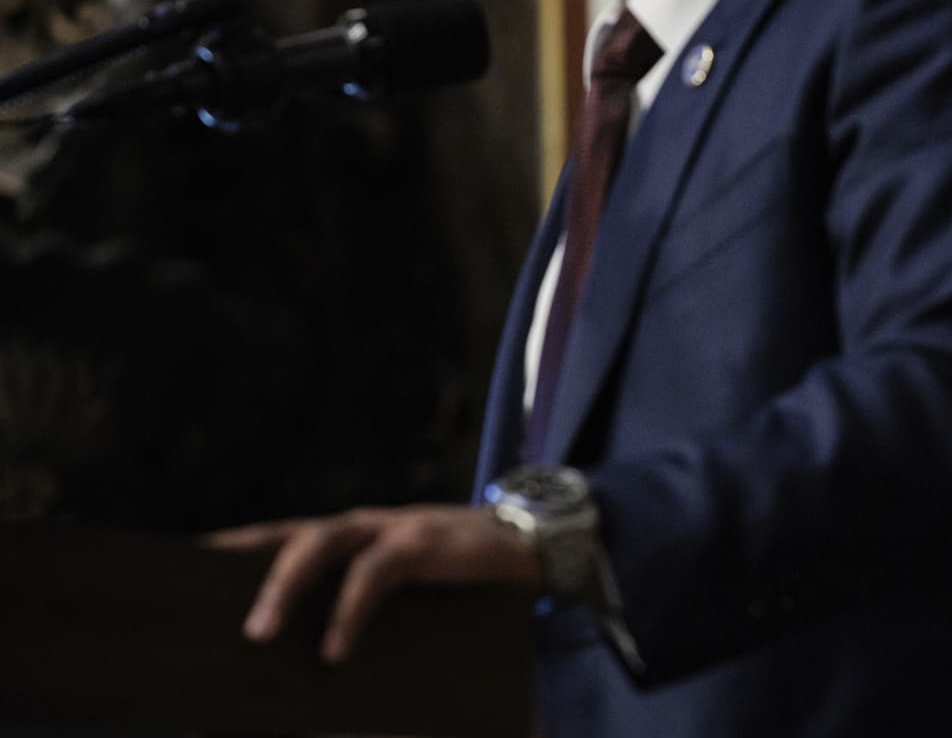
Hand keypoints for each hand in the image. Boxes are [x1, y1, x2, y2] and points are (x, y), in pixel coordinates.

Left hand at [208, 505, 540, 663]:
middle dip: (244, 573)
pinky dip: (350, 611)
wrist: (533, 547)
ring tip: (261, 635)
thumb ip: (359, 612)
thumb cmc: (458, 579)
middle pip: (284, 538)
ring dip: (284, 586)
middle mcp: (360, 526)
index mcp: (350, 539)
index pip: (276, 538)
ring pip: (319, 544)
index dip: (230, 549)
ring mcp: (390, 528)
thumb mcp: (401, 593)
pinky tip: (336, 651)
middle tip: (214, 621)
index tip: (180, 568)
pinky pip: (374, 573)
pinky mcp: (422, 542)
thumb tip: (314, 664)